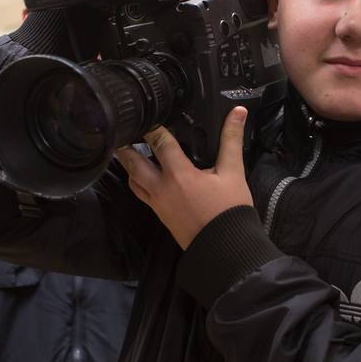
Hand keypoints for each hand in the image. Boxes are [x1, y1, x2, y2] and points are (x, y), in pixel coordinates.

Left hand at [114, 107, 252, 249]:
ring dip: (129, 166)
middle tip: (123, 132)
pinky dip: (138, 182)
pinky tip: (146, 176)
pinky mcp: (161, 215)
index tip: (146, 114)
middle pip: (133, 163)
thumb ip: (231, 140)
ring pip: (133, 181)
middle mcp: (162, 188)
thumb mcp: (233, 172)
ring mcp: (158, 203)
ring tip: (130, 152)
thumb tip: (237, 113)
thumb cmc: (229, 210)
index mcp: (179, 175)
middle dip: (126, 146)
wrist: (225, 248)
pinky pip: (142, 194)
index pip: (159, 142)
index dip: (152, 126)